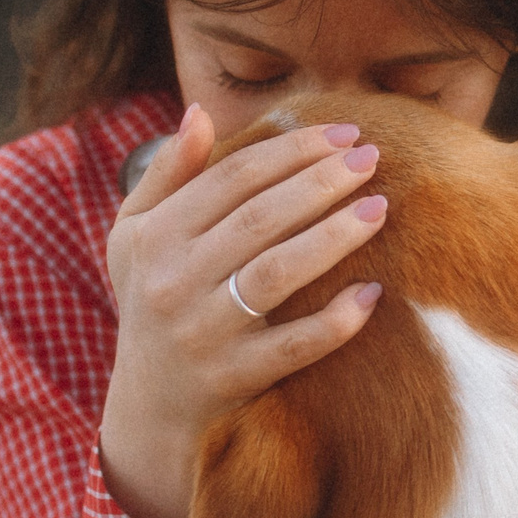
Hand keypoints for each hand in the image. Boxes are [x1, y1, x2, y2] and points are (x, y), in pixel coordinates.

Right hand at [99, 104, 387, 517]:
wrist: (148, 406)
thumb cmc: (154, 299)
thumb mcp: (136, 235)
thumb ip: (168, 173)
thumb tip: (200, 111)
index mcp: (154, 236)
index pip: (232, 178)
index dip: (290, 149)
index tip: (343, 131)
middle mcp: (174, 282)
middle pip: (258, 219)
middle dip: (320, 182)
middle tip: (372, 158)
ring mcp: (203, 333)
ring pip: (275, 275)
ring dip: (332, 237)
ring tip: (380, 209)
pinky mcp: (232, 379)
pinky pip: (292, 348)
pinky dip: (334, 322)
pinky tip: (373, 294)